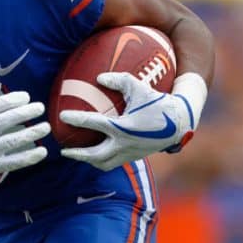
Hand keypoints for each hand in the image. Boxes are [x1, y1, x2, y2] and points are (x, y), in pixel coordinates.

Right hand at [0, 80, 49, 191]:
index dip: (8, 101)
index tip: (26, 96)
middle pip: (2, 122)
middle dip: (22, 113)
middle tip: (40, 107)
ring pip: (11, 141)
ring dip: (30, 133)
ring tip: (46, 127)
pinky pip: (14, 162)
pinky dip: (29, 157)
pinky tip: (42, 151)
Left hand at [59, 72, 196, 171]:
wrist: (180, 123)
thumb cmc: (158, 102)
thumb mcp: (139, 87)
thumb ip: (119, 80)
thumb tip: (99, 78)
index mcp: (124, 127)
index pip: (95, 124)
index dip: (78, 119)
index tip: (62, 116)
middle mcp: (125, 144)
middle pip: (96, 156)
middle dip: (78, 154)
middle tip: (64, 150)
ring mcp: (130, 153)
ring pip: (105, 163)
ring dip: (89, 161)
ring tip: (77, 155)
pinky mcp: (135, 157)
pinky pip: (114, 162)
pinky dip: (102, 159)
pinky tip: (97, 152)